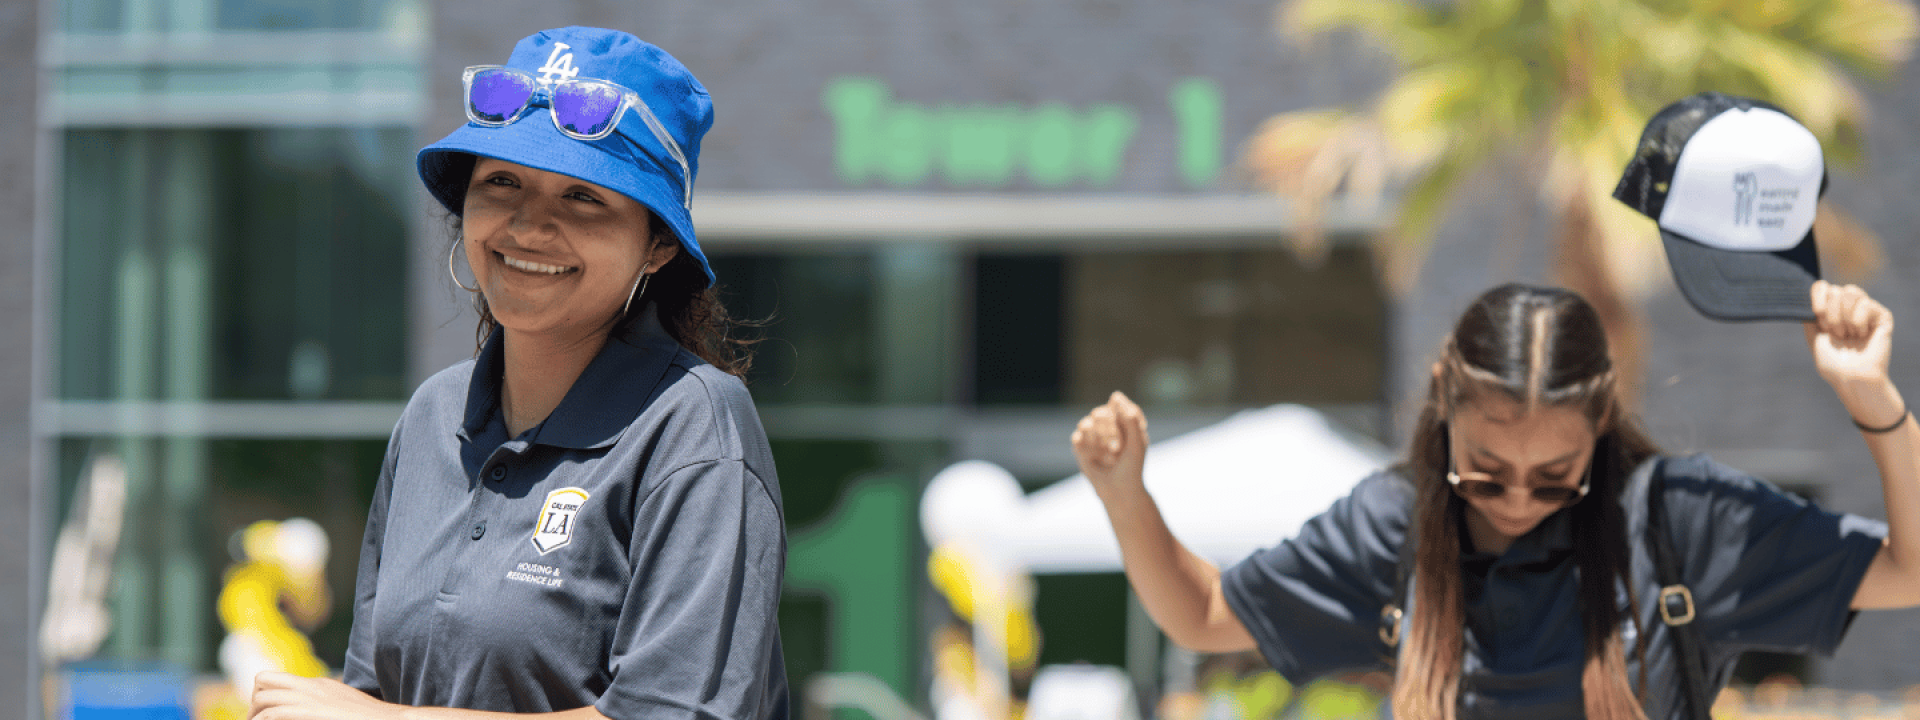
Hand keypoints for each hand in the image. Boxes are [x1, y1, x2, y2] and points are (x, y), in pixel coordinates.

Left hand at [250, 672, 399, 719]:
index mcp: (318, 685)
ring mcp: (310, 698)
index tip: (264, 715)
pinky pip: (272, 713)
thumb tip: (315, 713)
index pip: (278, 679)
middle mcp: (310, 687)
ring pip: (262, 696)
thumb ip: (326, 706)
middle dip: (253, 701)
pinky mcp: (308, 712)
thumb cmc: (369, 719)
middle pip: (263, 679)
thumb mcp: (343, 707)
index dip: (264, 696)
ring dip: (254, 715)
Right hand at [1071, 391, 1150, 498]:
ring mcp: (1094, 441)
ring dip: (1091, 429)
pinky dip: (1081, 439)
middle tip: (1107, 429)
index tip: (1122, 416)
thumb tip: (1115, 396)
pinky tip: (1086, 445)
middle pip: (1101, 413)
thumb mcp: (1137, 442)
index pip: (1120, 408)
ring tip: (1098, 440)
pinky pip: (1077, 438)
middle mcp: (1109, 432)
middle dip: (1103, 419)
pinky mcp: (1082, 451)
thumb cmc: (1132, 468)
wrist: (1120, 492)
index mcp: (1125, 427)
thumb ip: (1130, 419)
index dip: (1120, 410)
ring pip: (1086, 423)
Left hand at [1806, 281, 1894, 387]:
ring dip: (1844, 318)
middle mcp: (1848, 307)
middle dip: (1830, 315)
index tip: (1817, 314)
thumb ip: (1810, 314)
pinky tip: (1861, 335)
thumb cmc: (1832, 363)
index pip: (1822, 286)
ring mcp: (1866, 310)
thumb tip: (1807, 295)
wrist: (1852, 378)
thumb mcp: (1813, 336)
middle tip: (1836, 334)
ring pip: (1851, 292)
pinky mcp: (1882, 315)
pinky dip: (1858, 321)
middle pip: (1835, 290)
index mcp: (1830, 310)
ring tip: (1848, 335)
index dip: (1817, 297)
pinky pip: (1866, 303)